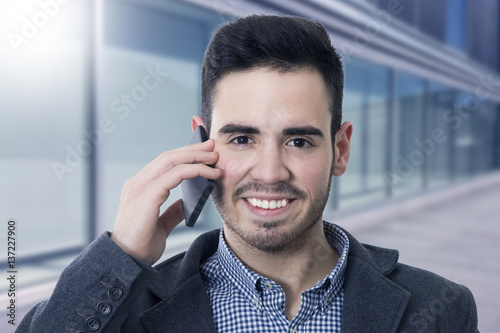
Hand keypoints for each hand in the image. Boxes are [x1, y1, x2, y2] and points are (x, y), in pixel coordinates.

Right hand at [110, 139, 220, 265]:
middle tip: (212, 146)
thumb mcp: (161, 226)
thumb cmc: (140, 246)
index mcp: (140, 188)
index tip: (203, 153)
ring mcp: (140, 187)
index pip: (164, 163)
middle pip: (169, 156)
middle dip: (192, 149)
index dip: (184, 155)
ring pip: (171, 160)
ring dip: (195, 156)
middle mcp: (138, 183)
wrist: (126, 262)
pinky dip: (194, 170)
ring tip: (214, 156)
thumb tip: (186, 203)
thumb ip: (172, 212)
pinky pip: (175, 174)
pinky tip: (209, 173)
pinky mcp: (147, 194)